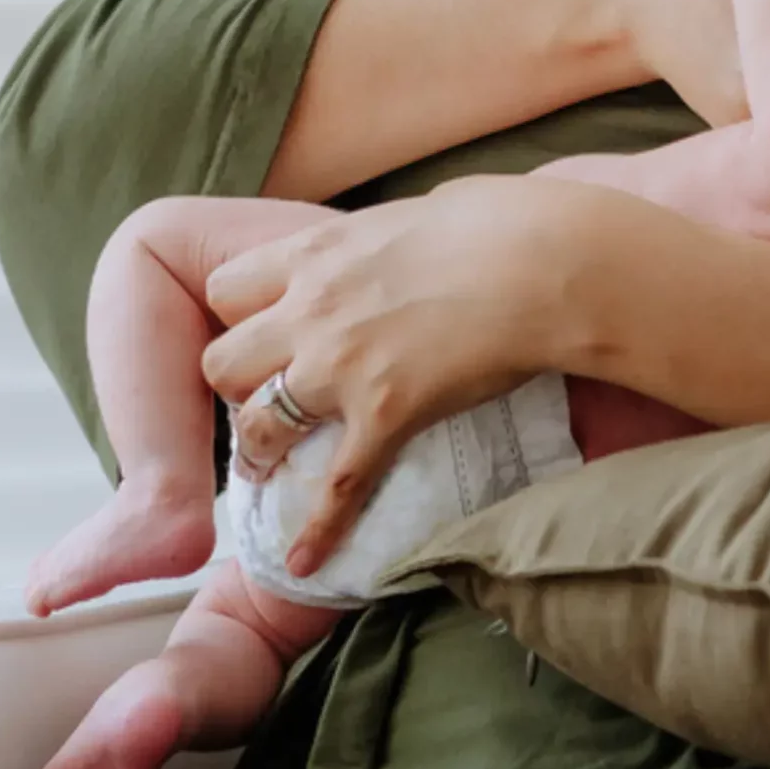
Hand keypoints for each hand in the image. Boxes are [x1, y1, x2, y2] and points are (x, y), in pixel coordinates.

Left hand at [198, 177, 568, 577]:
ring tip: (270, 467)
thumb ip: (400, 229)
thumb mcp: (430, 206)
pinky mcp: (385, 416)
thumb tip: (422, 227)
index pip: (227, 287)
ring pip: (255, 425)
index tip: (264, 327)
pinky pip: (337, 487)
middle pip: (222, 362)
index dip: (239, 313)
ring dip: (260, 448)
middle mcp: (311, 310)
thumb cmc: (506, 221)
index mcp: (319, 252)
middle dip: (237, 386)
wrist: (547, 263)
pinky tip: (305, 561)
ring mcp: (341, 367)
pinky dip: (319, 530)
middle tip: (267, 397)